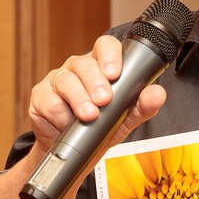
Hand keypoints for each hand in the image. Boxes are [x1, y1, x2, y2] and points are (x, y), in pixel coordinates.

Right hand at [28, 35, 165, 153]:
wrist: (75, 152)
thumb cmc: (99, 128)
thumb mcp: (125, 119)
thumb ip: (142, 105)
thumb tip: (158, 94)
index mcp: (99, 66)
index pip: (105, 47)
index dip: (110, 55)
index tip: (115, 73)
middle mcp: (77, 69)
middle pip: (83, 64)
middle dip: (95, 82)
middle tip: (104, 100)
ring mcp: (57, 81)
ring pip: (65, 81)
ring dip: (79, 98)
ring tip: (89, 115)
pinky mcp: (40, 97)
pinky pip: (48, 101)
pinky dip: (60, 115)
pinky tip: (67, 124)